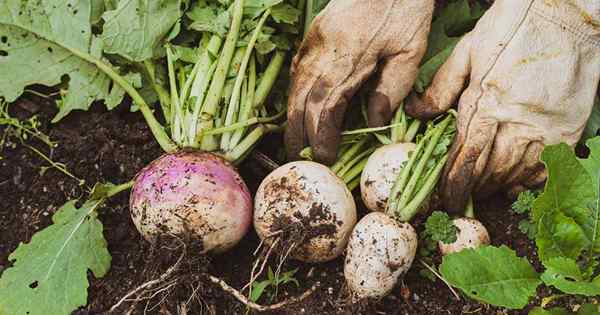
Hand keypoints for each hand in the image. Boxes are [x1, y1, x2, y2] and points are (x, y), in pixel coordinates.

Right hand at [285, 0, 433, 163]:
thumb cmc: (405, 10)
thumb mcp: (410, 50)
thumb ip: (392, 88)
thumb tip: (374, 123)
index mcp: (351, 57)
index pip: (328, 104)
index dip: (322, 133)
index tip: (325, 156)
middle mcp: (325, 51)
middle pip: (303, 98)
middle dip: (298, 131)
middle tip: (298, 157)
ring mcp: (315, 41)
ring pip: (296, 84)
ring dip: (292, 114)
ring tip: (294, 139)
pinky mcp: (313, 34)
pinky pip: (297, 68)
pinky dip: (294, 91)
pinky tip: (295, 105)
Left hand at [406, 0, 599, 211]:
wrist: (568, 13)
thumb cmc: (513, 26)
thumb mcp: (469, 50)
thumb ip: (442, 87)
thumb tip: (416, 113)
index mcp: (487, 103)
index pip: (465, 156)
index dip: (452, 183)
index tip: (444, 199)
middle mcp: (516, 122)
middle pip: (489, 171)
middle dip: (471, 189)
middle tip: (459, 198)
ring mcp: (545, 128)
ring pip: (517, 173)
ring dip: (496, 186)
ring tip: (483, 191)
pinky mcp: (568, 129)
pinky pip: (547, 168)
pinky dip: (529, 181)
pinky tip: (516, 183)